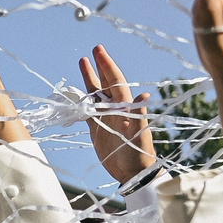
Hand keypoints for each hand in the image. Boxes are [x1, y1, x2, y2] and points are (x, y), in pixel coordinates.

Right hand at [78, 46, 156, 184]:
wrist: (133, 172)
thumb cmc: (139, 153)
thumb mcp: (139, 134)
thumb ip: (140, 115)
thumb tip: (145, 93)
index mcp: (125, 106)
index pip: (115, 81)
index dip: (107, 66)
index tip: (98, 51)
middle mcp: (116, 109)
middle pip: (105, 83)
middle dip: (100, 66)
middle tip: (93, 50)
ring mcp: (106, 118)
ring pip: (96, 94)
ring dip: (90, 79)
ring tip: (83, 63)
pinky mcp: (98, 129)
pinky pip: (88, 111)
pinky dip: (82, 101)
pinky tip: (77, 93)